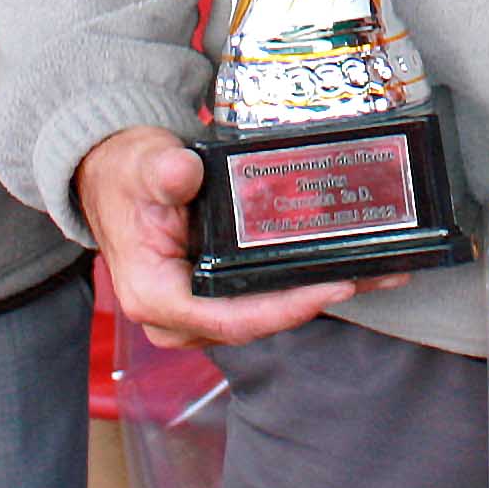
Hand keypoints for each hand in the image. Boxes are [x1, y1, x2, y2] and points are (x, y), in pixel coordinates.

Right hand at [75, 127, 394, 351]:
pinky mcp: (215, 297)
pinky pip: (262, 300)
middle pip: (257, 322)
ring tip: (375, 271)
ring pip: (265, 315)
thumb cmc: (126, 175)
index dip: (283, 309)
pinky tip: (343, 266)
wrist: (113, 175)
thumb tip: (184, 173)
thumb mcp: (142, 165)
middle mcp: (178, 318)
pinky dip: (300, 285)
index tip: (329, 288)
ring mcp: (199, 311)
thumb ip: (163, 172)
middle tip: (369, 275)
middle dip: (314, 302)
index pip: (230, 318)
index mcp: (157, 296)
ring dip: (317, 295)